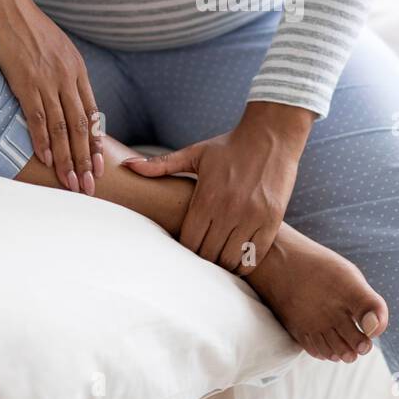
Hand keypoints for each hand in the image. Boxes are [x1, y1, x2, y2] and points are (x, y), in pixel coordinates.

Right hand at [0, 0, 102, 193]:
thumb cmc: (18, 22)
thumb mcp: (49, 47)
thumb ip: (56, 71)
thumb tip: (55, 95)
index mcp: (75, 67)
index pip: (91, 113)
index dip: (94, 142)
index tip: (99, 166)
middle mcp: (67, 74)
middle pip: (81, 126)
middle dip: (86, 159)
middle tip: (90, 187)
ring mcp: (47, 77)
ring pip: (62, 126)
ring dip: (67, 158)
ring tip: (72, 183)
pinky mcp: (24, 78)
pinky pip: (37, 116)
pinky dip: (42, 140)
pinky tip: (46, 159)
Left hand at [124, 101, 314, 273]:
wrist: (271, 135)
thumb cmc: (229, 146)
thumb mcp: (195, 154)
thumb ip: (160, 165)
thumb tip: (127, 165)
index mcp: (206, 198)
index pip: (189, 242)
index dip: (186, 251)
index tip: (187, 248)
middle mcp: (228, 210)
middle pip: (209, 255)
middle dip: (203, 260)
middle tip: (202, 259)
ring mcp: (252, 217)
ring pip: (231, 259)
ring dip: (224, 264)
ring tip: (220, 260)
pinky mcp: (272, 220)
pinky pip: (255, 255)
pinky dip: (245, 262)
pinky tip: (239, 258)